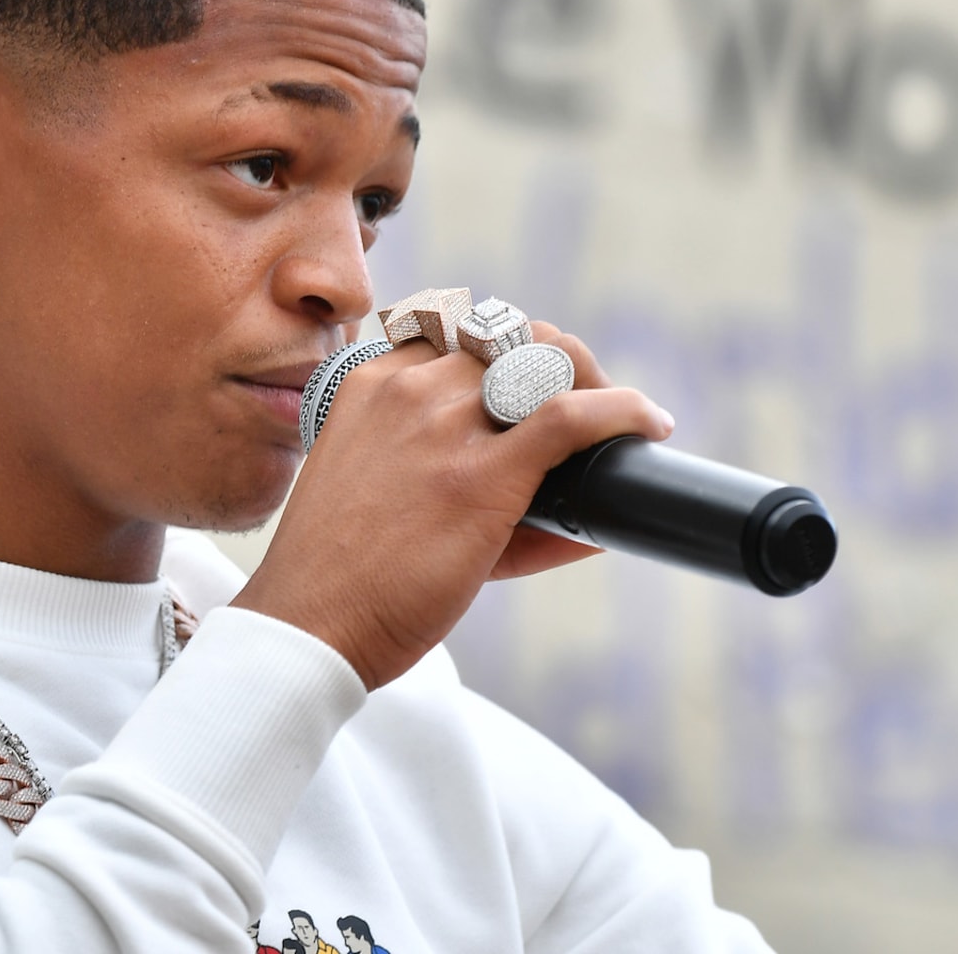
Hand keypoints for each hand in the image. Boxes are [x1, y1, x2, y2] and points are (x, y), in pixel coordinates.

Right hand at [230, 321, 672, 690]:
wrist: (309, 624)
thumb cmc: (342, 577)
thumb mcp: (381, 496)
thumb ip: (448, 472)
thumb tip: (554, 496)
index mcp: (373, 385)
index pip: (459, 332)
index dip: (509, 351)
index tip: (535, 384)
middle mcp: (408, 390)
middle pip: (511, 336)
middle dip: (558, 362)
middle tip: (588, 404)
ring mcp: (444, 426)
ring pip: (547, 361)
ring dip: (594, 384)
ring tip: (619, 421)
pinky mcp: (482, 474)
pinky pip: (571, 415)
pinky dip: (622, 412)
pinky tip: (648, 424)